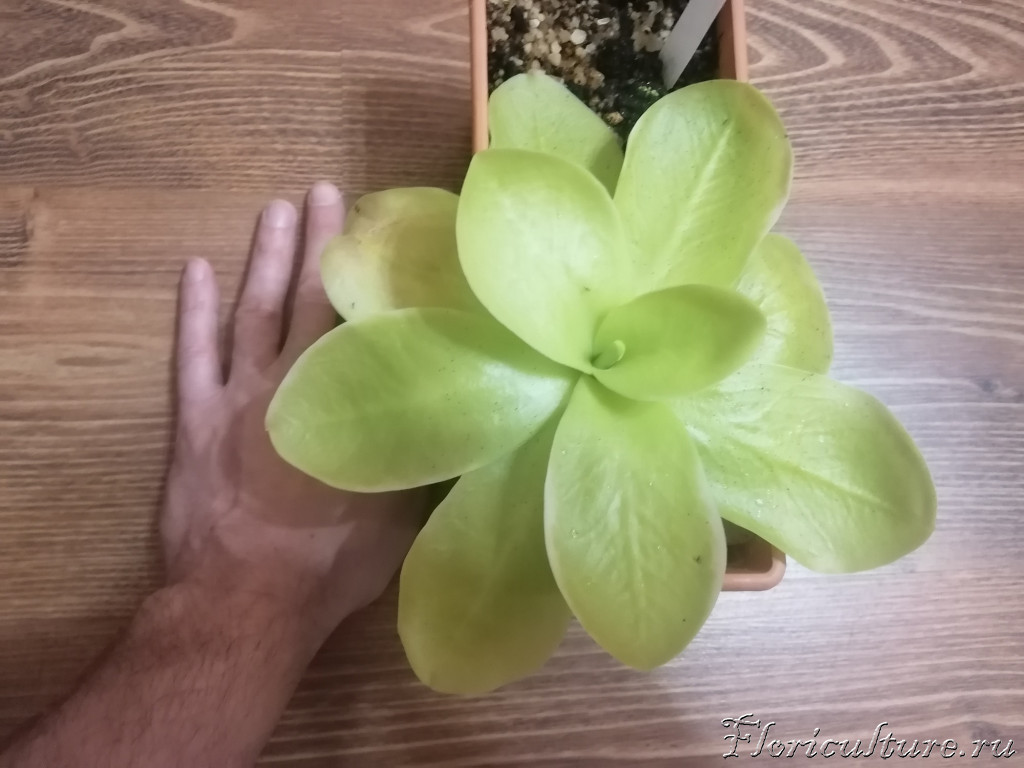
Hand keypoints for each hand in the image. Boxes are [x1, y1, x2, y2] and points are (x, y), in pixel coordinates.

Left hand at [162, 182, 424, 646]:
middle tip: (329, 193)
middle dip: (320, 245)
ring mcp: (237, 397)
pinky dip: (194, 310)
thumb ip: (429, 458)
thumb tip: (474, 421)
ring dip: (265, 258)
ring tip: (277, 208)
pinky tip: (196, 269)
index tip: (390, 239)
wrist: (248, 600)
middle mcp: (292, 382)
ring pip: (253, 311)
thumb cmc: (332, 561)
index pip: (364, 324)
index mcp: (346, 401)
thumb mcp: (402, 513)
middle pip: (308, 299)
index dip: (377, 280)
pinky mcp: (194, 420)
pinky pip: (193, 353)